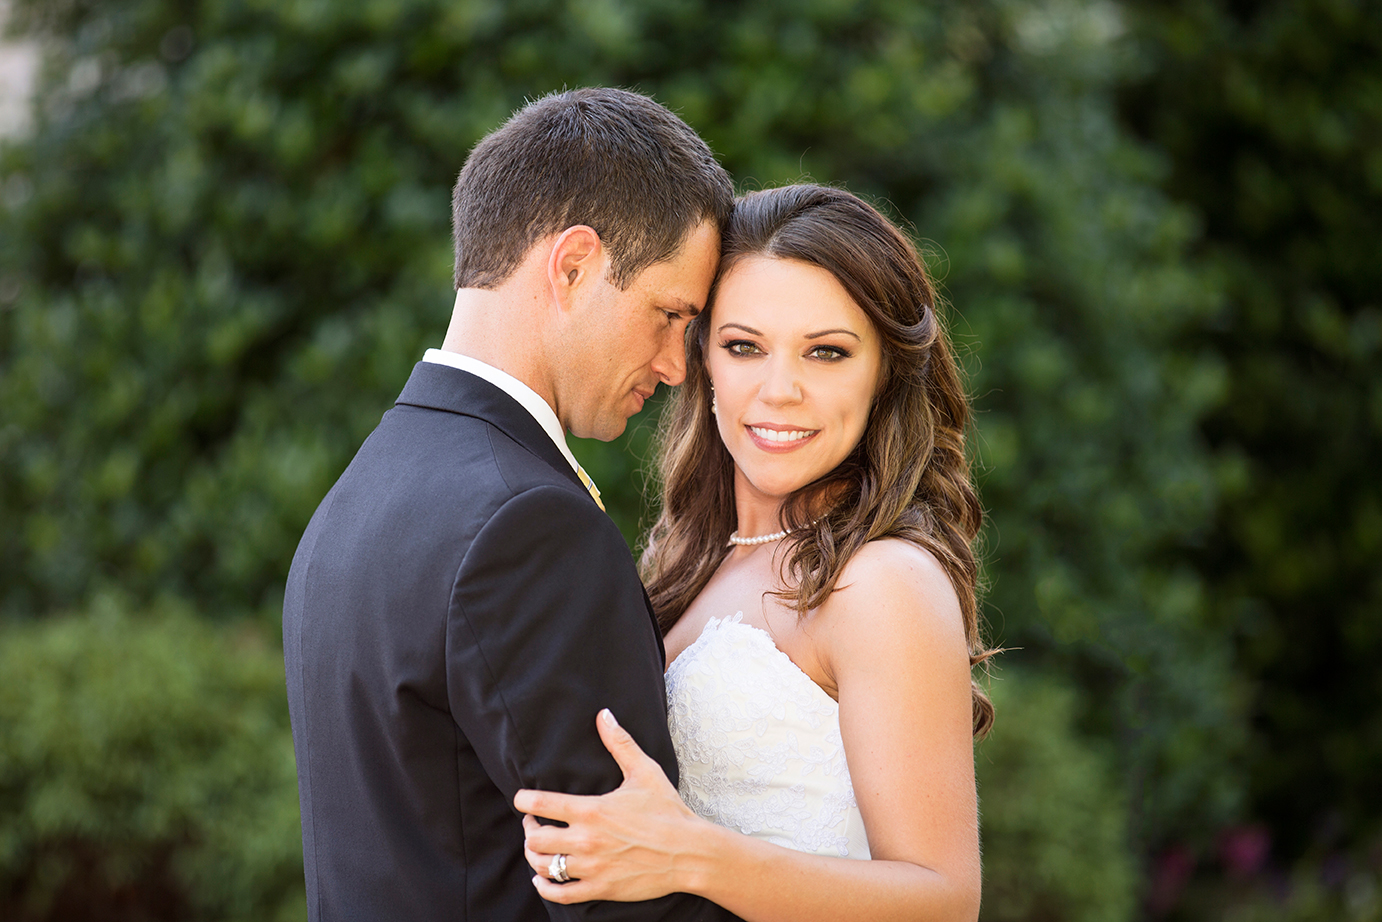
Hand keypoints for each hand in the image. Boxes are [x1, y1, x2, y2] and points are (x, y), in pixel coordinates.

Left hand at [514, 708, 703, 903]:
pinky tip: (544, 880)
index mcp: (592, 809)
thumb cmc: (668, 810)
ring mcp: (592, 866)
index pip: (541, 804)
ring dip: (534, 857)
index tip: (521, 800)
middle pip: (535, 839)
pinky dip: (546, 887)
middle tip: (534, 825)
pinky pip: (560, 893)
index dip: (524, 801)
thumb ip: (620, 743)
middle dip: (529, 830)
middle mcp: (586, 840)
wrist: (689, 852)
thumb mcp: (644, 771)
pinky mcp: (600, 888)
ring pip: (543, 866)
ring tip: (538, 849)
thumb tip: (603, 715)